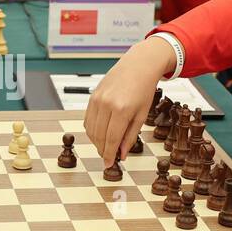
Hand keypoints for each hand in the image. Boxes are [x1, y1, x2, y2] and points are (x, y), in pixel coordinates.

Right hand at [85, 37, 175, 166]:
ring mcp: (97, 99)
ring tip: (105, 147)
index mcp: (122, 109)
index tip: (109, 164)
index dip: (109, 154)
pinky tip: (100, 134)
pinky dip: (92, 130)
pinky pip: (87, 119)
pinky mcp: (92, 96)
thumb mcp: (141, 115)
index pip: (111, 139)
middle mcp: (106, 104)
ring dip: (96, 142)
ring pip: (90, 129)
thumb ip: (130, 136)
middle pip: (99, 136)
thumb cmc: (143, 89)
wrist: (138, 66)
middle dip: (102, 150)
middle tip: (108, 158)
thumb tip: (121, 154)